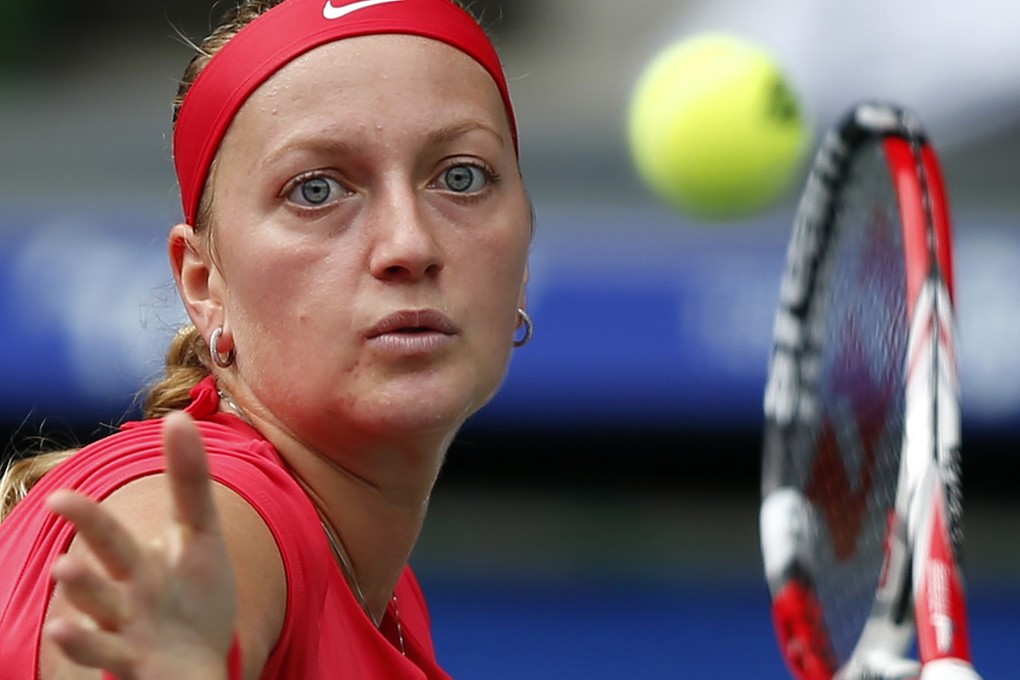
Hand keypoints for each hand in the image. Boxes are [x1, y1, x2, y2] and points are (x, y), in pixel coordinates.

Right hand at [44, 411, 236, 678]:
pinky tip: (63, 631)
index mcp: (141, 558)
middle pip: (110, 553)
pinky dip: (83, 645)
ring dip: (82, 589)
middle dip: (89, 527)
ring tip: (61, 568)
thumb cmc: (194, 596)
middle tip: (61, 499)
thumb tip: (177, 415)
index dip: (117, 498)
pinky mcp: (132, 665)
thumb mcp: (201, 540)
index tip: (107, 462)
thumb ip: (190, 484)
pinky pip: (104, 656)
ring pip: (100, 605)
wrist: (193, 666)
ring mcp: (127, 627)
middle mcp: (126, 588)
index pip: (132, 518)